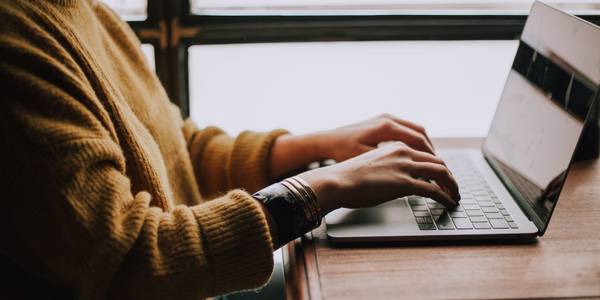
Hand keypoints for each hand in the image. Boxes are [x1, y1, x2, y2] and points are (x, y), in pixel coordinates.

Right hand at [298, 142, 459, 215]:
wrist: (336, 181)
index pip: (425, 153)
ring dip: (452, 185)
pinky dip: (445, 197)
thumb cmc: (347, 176)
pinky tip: (448, 203)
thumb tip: (395, 182)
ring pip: (441, 173)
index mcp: (395, 146)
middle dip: (449, 176)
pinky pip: (434, 190)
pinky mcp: (404, 183)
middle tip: (453, 187)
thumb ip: (388, 168)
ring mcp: (405, 167)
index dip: (437, 166)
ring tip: (455, 196)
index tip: (442, 176)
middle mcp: (403, 152)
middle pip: (438, 161)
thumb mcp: (371, 165)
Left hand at [314, 114, 434, 162]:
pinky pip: (406, 130)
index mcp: (386, 127)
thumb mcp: (366, 160)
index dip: (431, 157)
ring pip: (415, 130)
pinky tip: (416, 155)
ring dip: (425, 146)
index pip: (419, 140)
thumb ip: (390, 164)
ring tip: (431, 163)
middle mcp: (388, 119)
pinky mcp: (382, 121)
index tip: (438, 170)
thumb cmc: (342, 152)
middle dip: (432, 152)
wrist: (327, 141)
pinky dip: (415, 142)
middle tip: (440, 168)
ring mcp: (386, 118)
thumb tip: (412, 174)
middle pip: (421, 134)